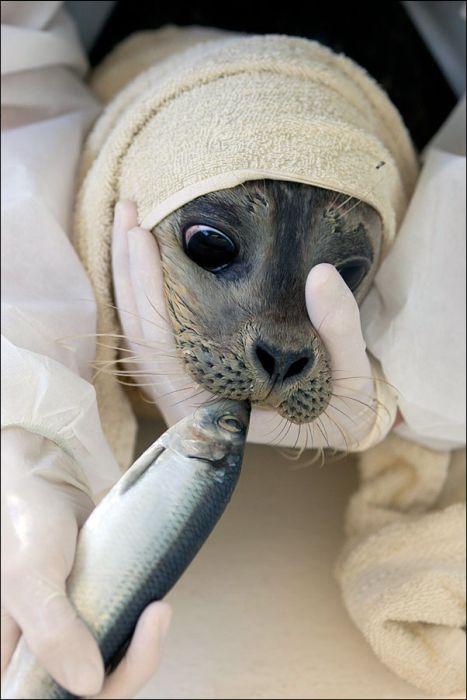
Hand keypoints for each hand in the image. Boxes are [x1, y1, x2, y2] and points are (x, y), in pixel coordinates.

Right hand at [1, 427, 171, 698]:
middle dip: (133, 665)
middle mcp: (37, 657)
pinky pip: (119, 640)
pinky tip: (154, 606)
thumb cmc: (24, 523)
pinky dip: (140, 631)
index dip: (98, 693)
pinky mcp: (91, 615)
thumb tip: (90, 685)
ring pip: (110, 669)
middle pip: (92, 692)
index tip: (126, 659)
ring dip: (142, 647)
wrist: (44, 480)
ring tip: (159, 608)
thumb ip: (53, 632)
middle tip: (158, 615)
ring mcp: (66, 637)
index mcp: (12, 662)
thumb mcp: (30, 576)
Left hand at [112, 202, 395, 450]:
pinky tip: (142, 251)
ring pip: (140, 331)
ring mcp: (184, 387)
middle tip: (128, 211)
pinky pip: (155, 329)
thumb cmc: (338, 407)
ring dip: (129, 276)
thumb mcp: (350, 374)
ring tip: (127, 219)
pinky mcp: (189, 371)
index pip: (163, 349)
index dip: (148, 293)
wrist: (336, 425)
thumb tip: (321, 275)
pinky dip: (144, 289)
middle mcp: (189, 400)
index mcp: (216, 409)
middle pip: (140, 333)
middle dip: (128, 270)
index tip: (144, 238)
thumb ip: (339, 329)